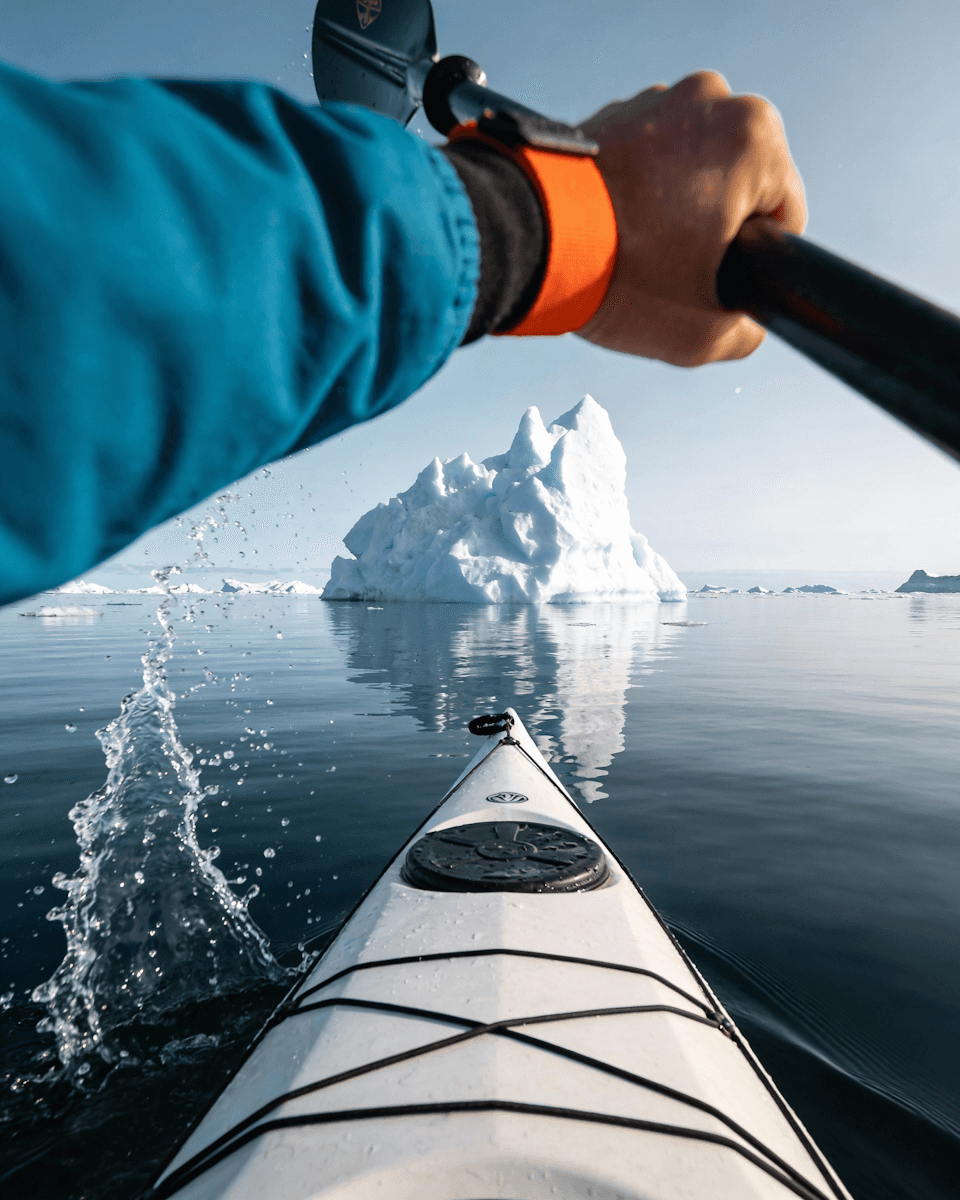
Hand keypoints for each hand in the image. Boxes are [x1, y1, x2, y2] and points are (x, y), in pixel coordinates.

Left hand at [577, 72, 805, 365]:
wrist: (530, 242)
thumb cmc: (620, 277)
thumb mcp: (702, 334)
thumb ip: (746, 332)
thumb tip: (747, 325)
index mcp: (756, 139)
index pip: (784, 218)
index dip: (753, 265)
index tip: (711, 283)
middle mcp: (711, 100)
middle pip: (737, 190)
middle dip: (711, 232)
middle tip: (669, 273)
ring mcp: (656, 100)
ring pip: (690, 173)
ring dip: (673, 211)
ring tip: (635, 252)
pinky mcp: (611, 112)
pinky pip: (645, 161)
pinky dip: (636, 193)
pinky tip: (612, 230)